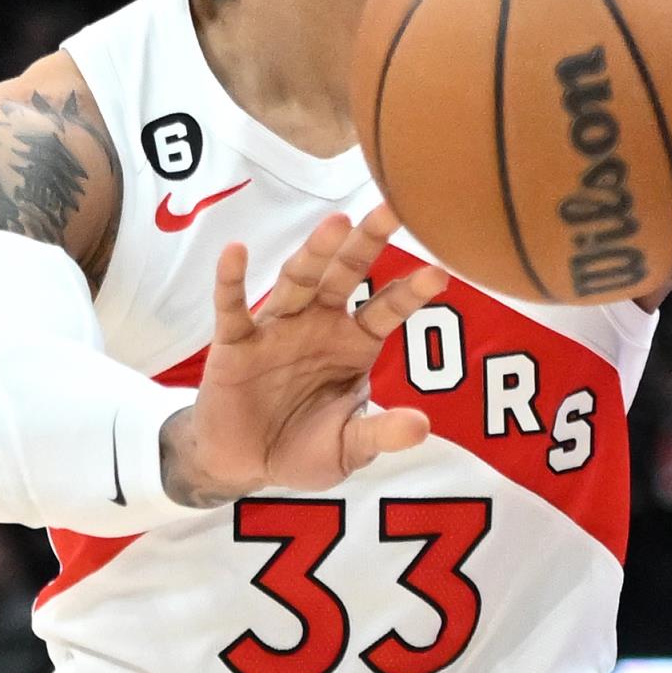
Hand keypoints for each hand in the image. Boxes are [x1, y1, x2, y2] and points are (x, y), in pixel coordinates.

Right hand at [160, 204, 446, 505]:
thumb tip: (423, 426)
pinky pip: (232, 307)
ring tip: (335, 224)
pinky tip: (235, 251)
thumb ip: (380, 433)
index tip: (440, 272)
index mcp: (354, 343)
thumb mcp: (349, 447)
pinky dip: (231, 279)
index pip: (387, 309)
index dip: (411, 291)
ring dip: (315, 252)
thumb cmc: (303, 448)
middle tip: (392, 208)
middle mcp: (319, 324)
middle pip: (346, 275)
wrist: (244, 464)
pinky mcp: (235, 342)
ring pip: (298, 280)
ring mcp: (277, 328)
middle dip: (367, 243)